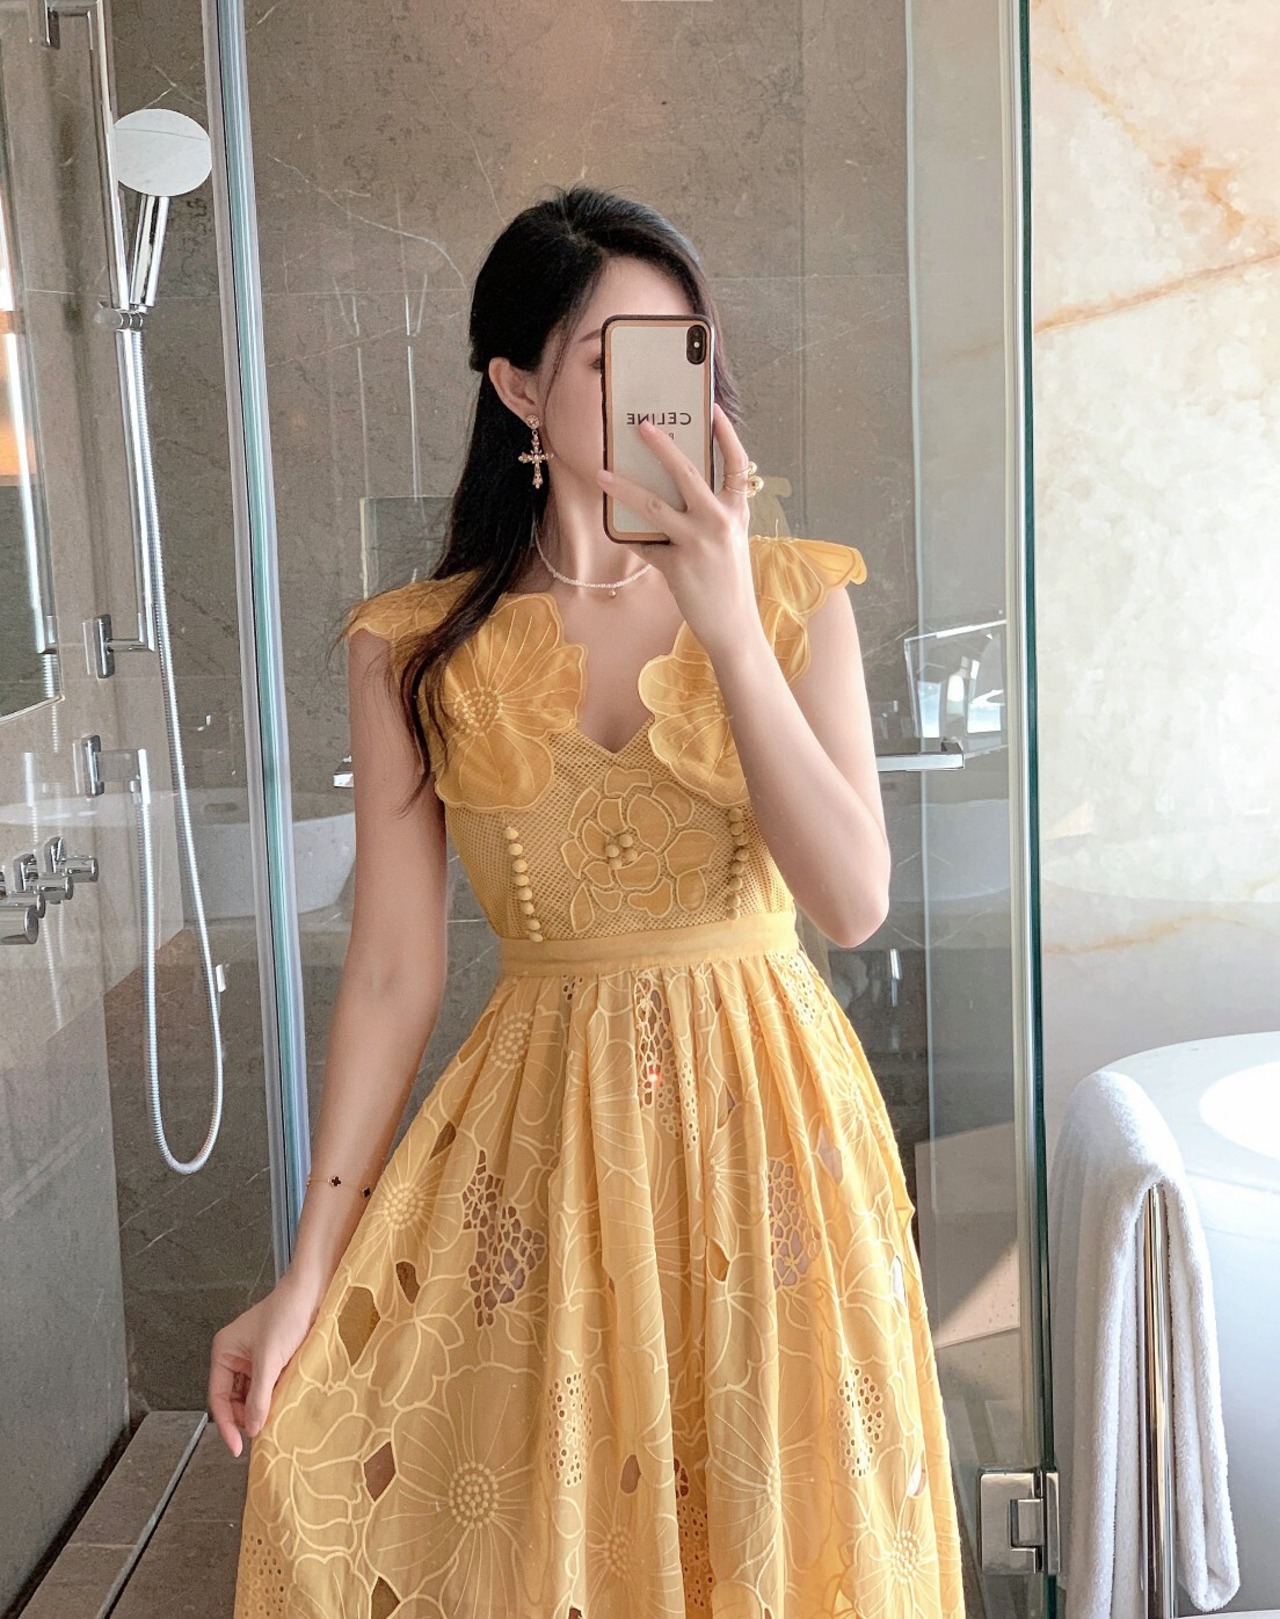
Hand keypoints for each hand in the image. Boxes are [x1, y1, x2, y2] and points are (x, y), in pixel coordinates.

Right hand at [207, 1275, 321, 1456]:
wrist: (315, 1291)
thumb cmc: (288, 1313)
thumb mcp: (270, 1359)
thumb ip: (259, 1396)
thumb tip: (253, 1429)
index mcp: (224, 1351)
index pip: (217, 1397)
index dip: (226, 1425)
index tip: (237, 1448)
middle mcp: (236, 1355)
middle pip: (233, 1399)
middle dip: (247, 1416)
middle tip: (262, 1431)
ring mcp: (255, 1357)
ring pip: (252, 1395)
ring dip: (262, 1407)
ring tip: (275, 1417)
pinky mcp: (274, 1358)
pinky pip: (268, 1386)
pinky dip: (273, 1397)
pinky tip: (283, 1404)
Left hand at [596, 403, 763, 662]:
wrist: (734, 625)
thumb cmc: (729, 581)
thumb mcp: (729, 540)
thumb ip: (710, 514)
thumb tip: (671, 492)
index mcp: (736, 511)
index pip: (736, 463)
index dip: (725, 434)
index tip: (712, 409)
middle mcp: (719, 520)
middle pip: (686, 472)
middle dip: (661, 445)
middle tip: (640, 425)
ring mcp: (698, 542)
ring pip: (652, 505)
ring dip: (623, 487)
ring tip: (602, 474)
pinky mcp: (677, 565)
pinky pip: (644, 545)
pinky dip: (630, 539)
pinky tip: (617, 531)